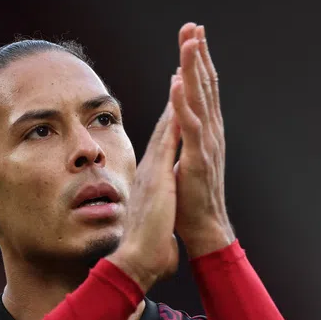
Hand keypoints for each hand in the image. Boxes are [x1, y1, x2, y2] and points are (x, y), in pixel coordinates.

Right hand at [107, 78, 180, 291]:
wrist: (135, 263)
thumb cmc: (146, 251)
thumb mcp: (155, 225)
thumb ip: (156, 217)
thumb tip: (158, 226)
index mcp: (153, 177)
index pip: (168, 139)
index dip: (176, 112)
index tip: (183, 89)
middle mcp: (151, 166)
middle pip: (168, 120)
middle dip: (178, 87)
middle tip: (185, 56)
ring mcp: (153, 168)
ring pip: (168, 120)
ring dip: (178, 88)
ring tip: (185, 57)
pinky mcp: (158, 174)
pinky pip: (168, 136)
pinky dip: (174, 112)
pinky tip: (179, 89)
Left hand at [172, 23, 234, 257]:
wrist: (203, 229)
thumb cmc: (191, 201)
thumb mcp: (185, 161)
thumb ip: (183, 139)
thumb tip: (177, 119)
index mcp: (206, 132)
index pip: (202, 90)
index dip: (197, 62)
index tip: (193, 35)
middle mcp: (210, 133)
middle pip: (204, 86)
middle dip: (198, 54)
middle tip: (194, 25)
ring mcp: (206, 145)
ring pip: (200, 99)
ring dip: (194, 69)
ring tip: (190, 41)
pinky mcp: (198, 160)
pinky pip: (190, 126)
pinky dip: (183, 103)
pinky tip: (178, 83)